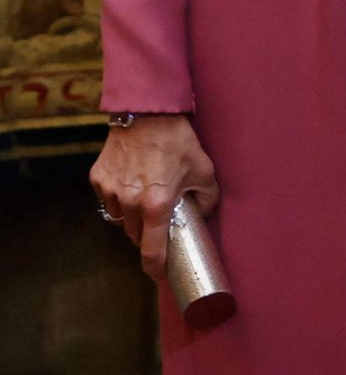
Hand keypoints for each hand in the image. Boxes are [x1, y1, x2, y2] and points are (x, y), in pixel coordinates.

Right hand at [89, 115, 218, 279]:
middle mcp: (130, 202)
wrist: (148, 111)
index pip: (152, 252)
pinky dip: (119, 197)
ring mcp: (111, 191)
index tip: (160, 274)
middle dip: (147, 234)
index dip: (156, 268)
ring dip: (132, 216)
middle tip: (159, 221)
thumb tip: (202, 217)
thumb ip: (207, 200)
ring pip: (120, 219)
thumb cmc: (179, 140)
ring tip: (146, 197)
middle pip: (135, 236)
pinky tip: (132, 181)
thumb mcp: (204, 170)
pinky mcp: (99, 178)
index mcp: (156, 205)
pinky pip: (109, 199)